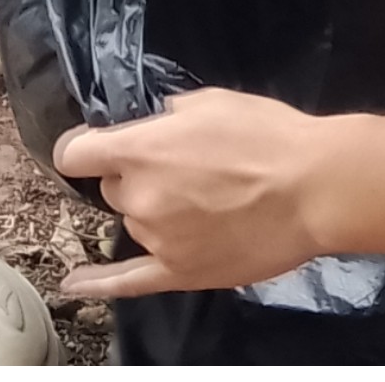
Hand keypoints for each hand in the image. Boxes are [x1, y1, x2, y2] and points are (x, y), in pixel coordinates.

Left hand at [53, 89, 337, 297]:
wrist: (311, 188)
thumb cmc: (265, 135)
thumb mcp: (209, 101)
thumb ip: (167, 116)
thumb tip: (153, 128)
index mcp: (140, 150)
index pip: (76, 152)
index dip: (82, 146)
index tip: (92, 144)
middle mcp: (139, 197)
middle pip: (113, 187)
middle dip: (136, 174)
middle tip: (184, 165)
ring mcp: (157, 240)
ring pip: (135, 219)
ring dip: (153, 207)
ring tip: (202, 198)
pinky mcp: (180, 273)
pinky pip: (128, 281)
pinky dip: (98, 283)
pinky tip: (73, 283)